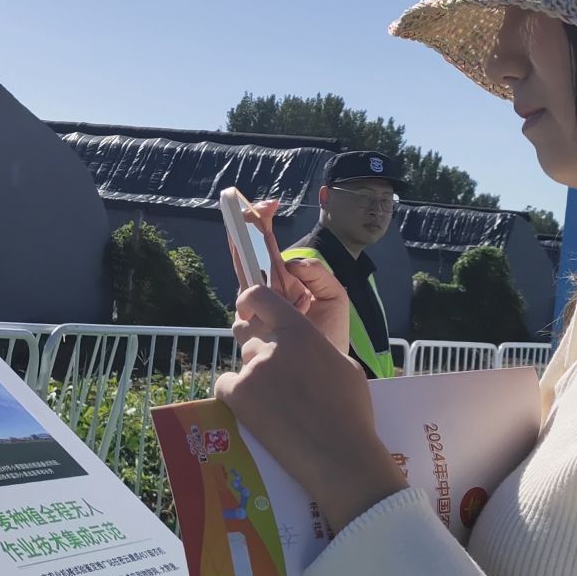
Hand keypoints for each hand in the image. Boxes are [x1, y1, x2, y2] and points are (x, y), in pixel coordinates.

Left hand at [215, 283, 406, 530]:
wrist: (340, 455)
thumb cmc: (351, 412)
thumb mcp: (345, 366)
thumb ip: (317, 348)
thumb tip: (304, 346)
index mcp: (300, 332)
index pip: (261, 298)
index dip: (250, 300)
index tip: (247, 308)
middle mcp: (273, 347)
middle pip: (251, 339)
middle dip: (260, 354)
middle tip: (276, 380)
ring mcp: (253, 371)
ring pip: (243, 365)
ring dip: (253, 377)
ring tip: (274, 404)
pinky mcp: (238, 397)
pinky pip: (225, 386)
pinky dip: (234, 396)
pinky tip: (253, 411)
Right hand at [226, 199, 351, 350]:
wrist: (332, 368)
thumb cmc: (332, 333)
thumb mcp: (334, 295)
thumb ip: (316, 273)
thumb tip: (288, 264)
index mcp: (282, 283)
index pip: (263, 251)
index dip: (259, 229)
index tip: (264, 207)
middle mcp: (265, 298)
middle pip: (244, 267)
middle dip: (243, 244)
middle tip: (247, 222)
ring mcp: (257, 317)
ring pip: (243, 297)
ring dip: (265, 294)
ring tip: (300, 303)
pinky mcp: (254, 338)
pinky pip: (246, 321)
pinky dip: (263, 316)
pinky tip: (287, 317)